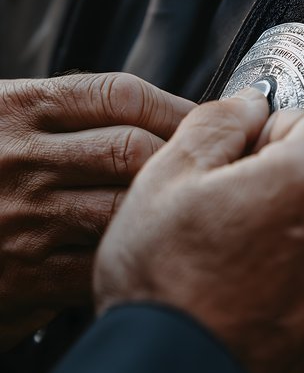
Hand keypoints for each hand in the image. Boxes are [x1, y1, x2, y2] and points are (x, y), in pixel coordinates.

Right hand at [0, 73, 192, 349]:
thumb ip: (61, 110)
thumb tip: (144, 111)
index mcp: (16, 109)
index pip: (118, 95)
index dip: (172, 105)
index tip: (203, 117)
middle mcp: (21, 160)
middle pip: (131, 150)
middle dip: (183, 157)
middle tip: (214, 163)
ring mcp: (24, 220)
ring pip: (124, 208)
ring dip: (166, 208)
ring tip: (191, 205)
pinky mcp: (24, 277)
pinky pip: (101, 264)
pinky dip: (132, 255)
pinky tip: (145, 249)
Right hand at [94, 90, 303, 372]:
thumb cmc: (166, 286)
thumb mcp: (168, 175)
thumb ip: (219, 120)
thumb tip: (249, 103)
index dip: (268, 133)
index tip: (240, 160)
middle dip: (279, 180)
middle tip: (226, 213)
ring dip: (290, 227)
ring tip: (234, 257)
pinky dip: (299, 270)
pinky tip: (251, 288)